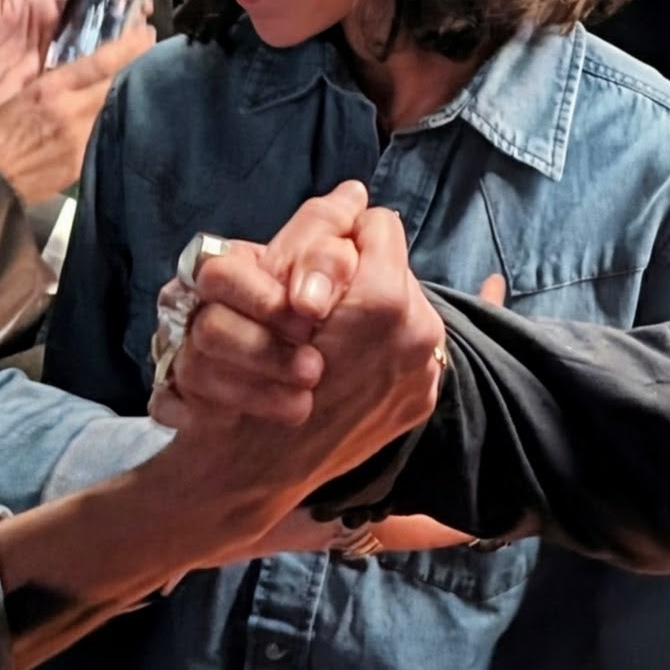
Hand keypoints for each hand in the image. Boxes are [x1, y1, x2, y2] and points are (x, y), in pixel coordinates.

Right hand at [0, 27, 153, 204]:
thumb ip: (22, 71)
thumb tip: (40, 54)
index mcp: (50, 91)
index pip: (99, 63)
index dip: (128, 46)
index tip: (145, 33)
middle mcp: (72, 111)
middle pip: (118, 82)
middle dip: (140, 63)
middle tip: (154, 50)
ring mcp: (82, 138)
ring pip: (119, 107)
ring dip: (135, 89)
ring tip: (148, 75)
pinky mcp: (86, 160)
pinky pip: (110, 133)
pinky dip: (122, 118)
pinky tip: (131, 109)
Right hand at [151, 189, 446, 553]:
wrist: (251, 473)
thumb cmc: (244, 380)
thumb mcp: (266, 293)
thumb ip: (316, 240)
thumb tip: (354, 195)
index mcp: (383, 304)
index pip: (378, 226)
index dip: (340, 239)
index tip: (313, 268)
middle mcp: (419, 337)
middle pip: (393, 268)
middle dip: (355, 279)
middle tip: (316, 310)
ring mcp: (424, 375)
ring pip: (403, 307)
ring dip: (370, 317)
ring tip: (329, 343)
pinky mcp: (420, 403)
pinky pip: (408, 350)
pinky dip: (379, 353)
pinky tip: (344, 370)